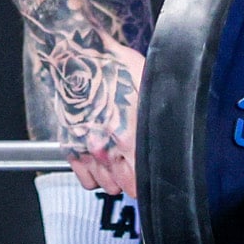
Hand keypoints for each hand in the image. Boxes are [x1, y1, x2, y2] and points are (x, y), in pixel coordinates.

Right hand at [49, 37, 144, 198]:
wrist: (75, 56)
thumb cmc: (112, 65)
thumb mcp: (148, 85)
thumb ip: (157, 114)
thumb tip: (174, 129)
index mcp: (127, 136)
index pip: (141, 181)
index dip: (149, 176)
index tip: (151, 168)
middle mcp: (104, 149)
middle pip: (126, 187)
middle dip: (134, 177)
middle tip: (137, 159)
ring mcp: (84, 150)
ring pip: (107, 186)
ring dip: (115, 176)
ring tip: (120, 158)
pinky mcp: (69, 147)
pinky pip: (86, 180)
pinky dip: (95, 175)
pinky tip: (102, 160)